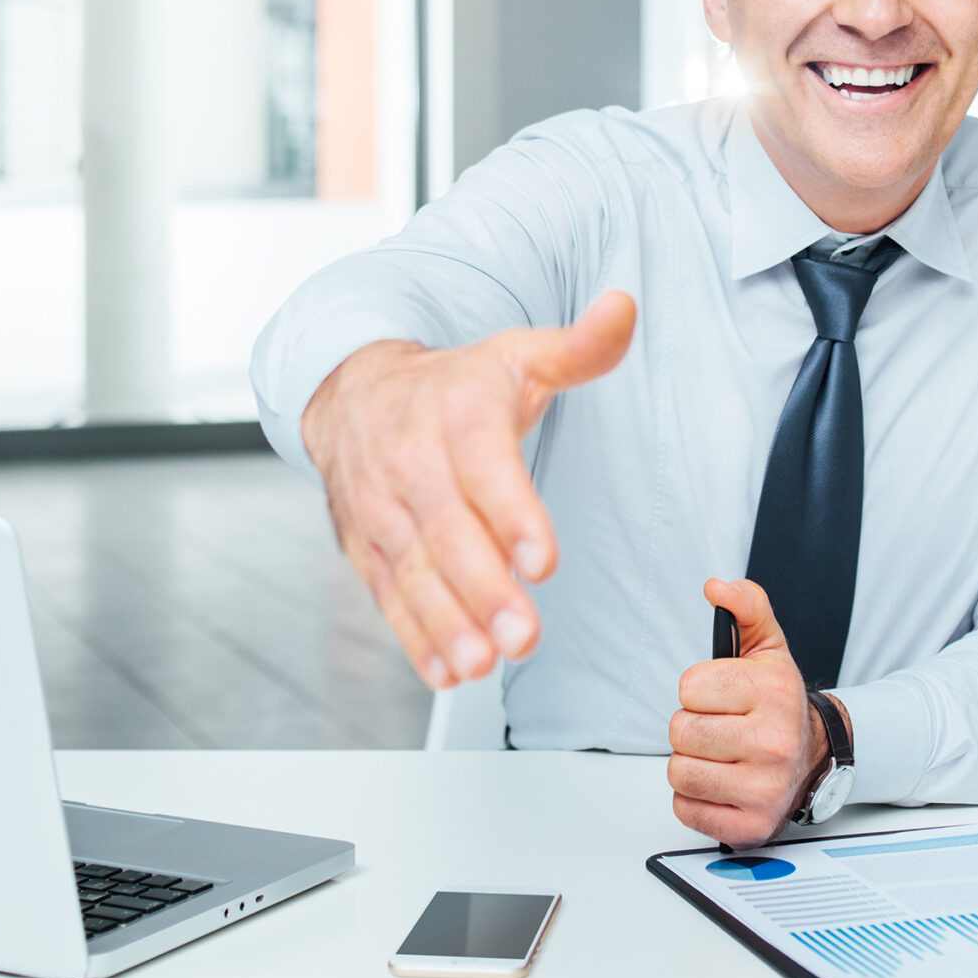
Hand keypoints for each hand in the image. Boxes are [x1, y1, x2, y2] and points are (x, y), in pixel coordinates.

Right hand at [300, 291, 636, 689]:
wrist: (352, 391)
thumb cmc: (451, 385)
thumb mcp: (515, 355)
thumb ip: (577, 347)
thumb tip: (625, 309)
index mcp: (455, 414)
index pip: (483, 466)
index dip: (511, 513)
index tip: (541, 558)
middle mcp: (411, 463)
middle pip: (448, 533)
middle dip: (484, 589)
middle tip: (523, 635)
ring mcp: (383, 511)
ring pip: (414, 573)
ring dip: (447, 623)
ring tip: (483, 660)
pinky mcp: (368, 547)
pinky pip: (389, 596)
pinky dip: (415, 638)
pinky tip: (447, 668)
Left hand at [668, 577, 830, 846]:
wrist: (814, 759)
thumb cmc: (779, 704)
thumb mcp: (768, 648)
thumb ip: (746, 607)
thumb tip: (716, 586)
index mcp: (774, 692)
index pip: (689, 687)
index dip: (698, 690)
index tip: (720, 695)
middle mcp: (773, 742)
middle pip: (680, 731)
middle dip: (692, 727)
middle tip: (720, 727)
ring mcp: (763, 789)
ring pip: (679, 772)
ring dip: (691, 763)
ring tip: (721, 756)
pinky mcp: (749, 825)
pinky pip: (686, 808)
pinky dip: (695, 798)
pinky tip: (722, 783)